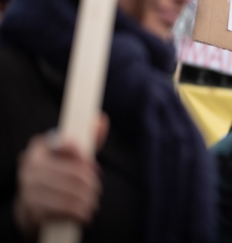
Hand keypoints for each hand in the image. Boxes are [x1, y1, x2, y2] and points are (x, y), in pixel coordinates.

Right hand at [13, 114, 108, 236]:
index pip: (69, 145)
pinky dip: (80, 212)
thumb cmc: (57, 174)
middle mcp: (30, 165)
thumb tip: (100, 120)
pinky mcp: (31, 208)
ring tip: (92, 202)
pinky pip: (64, 209)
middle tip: (96, 189)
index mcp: (40, 146)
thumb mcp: (71, 156)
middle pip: (75, 173)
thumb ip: (88, 139)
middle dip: (91, 183)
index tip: (93, 169)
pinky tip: (85, 213)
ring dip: (88, 200)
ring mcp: (28, 187)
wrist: (32, 206)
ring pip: (72, 193)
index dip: (86, 160)